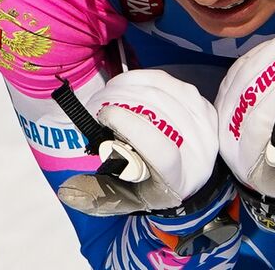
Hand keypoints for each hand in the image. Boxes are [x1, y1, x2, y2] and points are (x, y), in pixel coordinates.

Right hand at [57, 69, 219, 216]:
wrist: (186, 177)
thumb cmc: (147, 187)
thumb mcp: (123, 197)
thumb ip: (99, 190)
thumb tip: (68, 185)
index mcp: (180, 180)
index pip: (162, 151)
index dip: (133, 128)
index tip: (105, 114)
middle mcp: (200, 153)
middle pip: (162, 114)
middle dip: (123, 100)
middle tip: (95, 102)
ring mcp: (206, 126)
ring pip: (166, 92)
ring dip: (130, 86)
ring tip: (106, 93)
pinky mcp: (203, 105)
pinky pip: (170, 82)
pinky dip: (143, 78)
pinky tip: (123, 83)